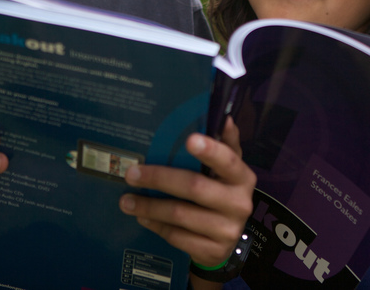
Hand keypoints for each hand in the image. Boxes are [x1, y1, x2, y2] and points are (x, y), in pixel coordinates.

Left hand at [118, 120, 255, 266]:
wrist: (226, 241)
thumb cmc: (222, 194)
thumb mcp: (227, 170)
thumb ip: (225, 144)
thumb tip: (223, 118)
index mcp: (242, 178)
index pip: (228, 161)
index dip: (211, 150)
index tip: (189, 140)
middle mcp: (239, 203)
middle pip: (195, 187)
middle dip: (159, 178)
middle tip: (131, 173)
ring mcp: (227, 230)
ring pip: (180, 214)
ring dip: (149, 205)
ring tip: (126, 200)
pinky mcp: (212, 251)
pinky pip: (177, 237)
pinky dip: (156, 225)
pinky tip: (143, 217)